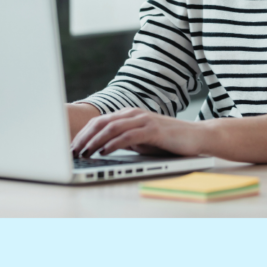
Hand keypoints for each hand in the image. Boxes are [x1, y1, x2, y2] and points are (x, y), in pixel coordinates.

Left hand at [70, 107, 204, 158]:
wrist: (196, 137)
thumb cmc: (167, 141)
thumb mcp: (140, 141)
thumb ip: (123, 140)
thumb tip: (100, 148)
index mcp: (129, 115)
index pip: (99, 121)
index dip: (82, 134)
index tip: (70, 148)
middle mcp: (134, 114)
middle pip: (101, 122)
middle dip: (83, 137)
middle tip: (71, 152)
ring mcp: (144, 120)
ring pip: (112, 128)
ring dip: (94, 141)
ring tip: (83, 153)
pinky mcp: (153, 130)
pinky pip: (128, 136)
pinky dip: (113, 144)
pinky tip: (104, 152)